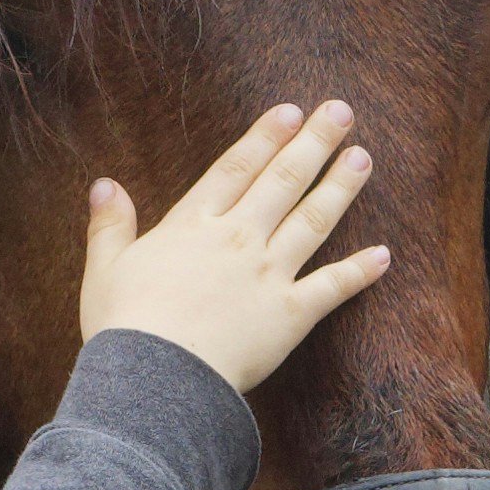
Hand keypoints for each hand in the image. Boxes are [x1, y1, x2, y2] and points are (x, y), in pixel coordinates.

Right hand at [78, 103, 388, 392]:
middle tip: (341, 111)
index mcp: (192, 225)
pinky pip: (332, 287)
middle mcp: (237, 239)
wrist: (155, 379)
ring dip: (340, 187)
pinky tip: (384, 255)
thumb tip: (105, 184)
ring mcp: (268, 275)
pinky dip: (359, 271)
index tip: (289, 111)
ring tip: (363, 157)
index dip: (265, 137)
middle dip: (314, 142)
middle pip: (283, 180)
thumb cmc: (123, 327)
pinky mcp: (290, 316)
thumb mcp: (105, 269)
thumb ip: (111, 225)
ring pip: (312, 220)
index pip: (236, 168)